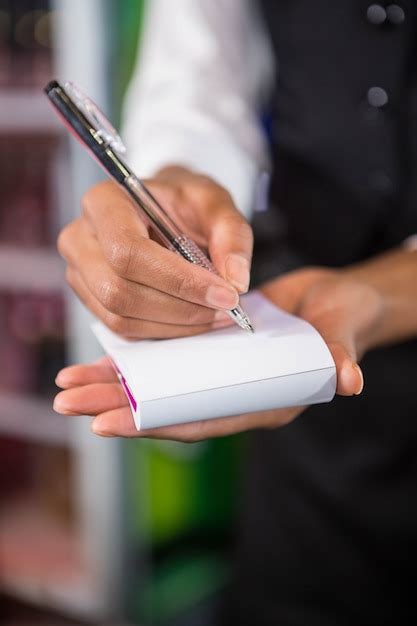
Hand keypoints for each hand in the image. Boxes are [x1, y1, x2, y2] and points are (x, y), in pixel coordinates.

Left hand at [54, 268, 384, 441]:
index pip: (203, 420)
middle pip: (170, 408)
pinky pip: (166, 366)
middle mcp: (234, 396)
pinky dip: (133, 364)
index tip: (111, 424)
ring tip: (68, 386)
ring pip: (160, 388)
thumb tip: (351, 379)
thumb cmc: (339, 321)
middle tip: (69, 405)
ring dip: (114, 387)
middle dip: (118, 407)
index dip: (158, 422)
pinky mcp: (210, 357)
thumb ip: (341, 356)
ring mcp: (220, 378)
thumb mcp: (340, 333)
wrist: (333, 305)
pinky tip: (100, 362)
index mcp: (263, 402)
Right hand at [58, 167, 252, 338]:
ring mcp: (80, 273)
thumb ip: (231, 234)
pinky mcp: (92, 300)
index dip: (178, 280)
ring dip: (177, 324)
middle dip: (180, 307)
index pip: (128, 251)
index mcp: (104, 202)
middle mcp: (81, 238)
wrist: (165, 211)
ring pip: (122, 317)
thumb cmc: (183, 202)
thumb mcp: (214, 202)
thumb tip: (236, 281)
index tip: (224, 293)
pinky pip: (125, 330)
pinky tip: (196, 318)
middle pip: (119, 291)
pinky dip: (167, 331)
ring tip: (217, 313)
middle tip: (226, 306)